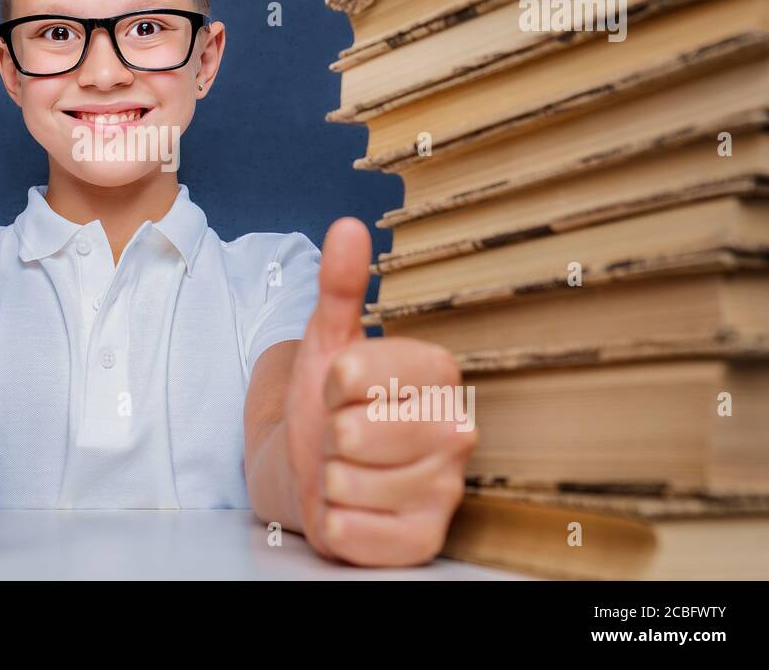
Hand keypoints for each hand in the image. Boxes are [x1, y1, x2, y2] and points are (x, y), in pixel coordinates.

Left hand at [283, 218, 476, 565]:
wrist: (313, 468)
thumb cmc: (327, 403)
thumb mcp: (328, 341)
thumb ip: (340, 287)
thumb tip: (347, 226)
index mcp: (439, 375)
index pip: (363, 371)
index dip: (333, 380)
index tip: (337, 386)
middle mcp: (456, 431)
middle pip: (355, 431)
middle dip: (328, 434)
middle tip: (340, 434)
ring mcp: (443, 490)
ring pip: (347, 481)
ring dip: (328, 478)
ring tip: (346, 469)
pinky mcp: (423, 541)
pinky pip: (351, 530)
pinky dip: (334, 520)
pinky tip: (349, 506)